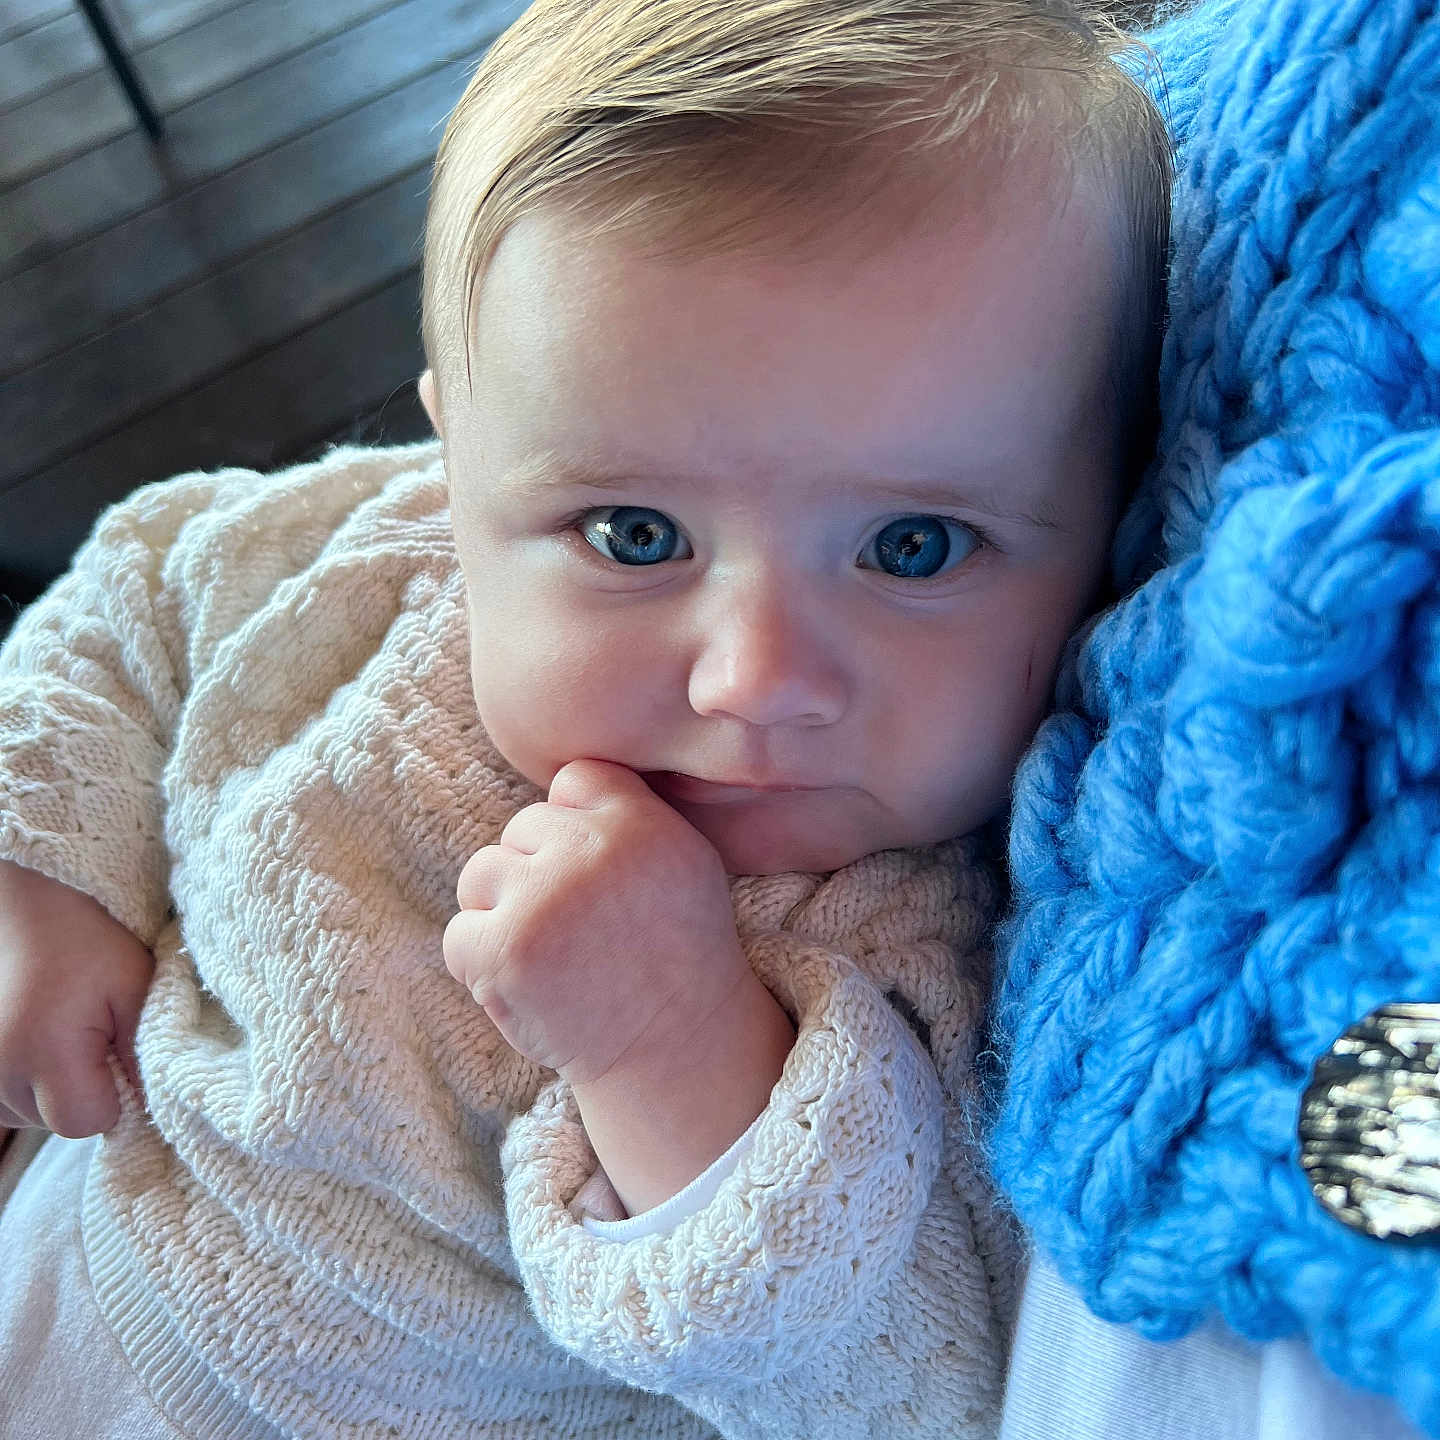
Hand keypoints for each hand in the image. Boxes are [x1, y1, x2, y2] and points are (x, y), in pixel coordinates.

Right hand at [0, 860, 153, 1135]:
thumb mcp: (136, 986)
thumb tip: (155, 1105)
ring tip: (62, 1025)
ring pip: (33, 1112)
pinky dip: (29, 1077)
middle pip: (58, 1120)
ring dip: (56, 1083)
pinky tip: (40, 1034)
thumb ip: (147, 1052)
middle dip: (86, 1086)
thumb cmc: (87, 938)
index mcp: (38, 1053)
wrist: (30, 905)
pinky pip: (9, 1099)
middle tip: (92, 1028)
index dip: (114, 1095)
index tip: (119, 1051)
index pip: (85, 1122)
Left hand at [444, 759, 752, 1084]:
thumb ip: (629, 812)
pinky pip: (460, 932)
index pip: (574, 780)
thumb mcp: (684, 860)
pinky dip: (482, 963)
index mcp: (640, 824)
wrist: (673, 1046)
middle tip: (578, 928)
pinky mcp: (504, 952)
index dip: (575, 825)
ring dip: (503, 912)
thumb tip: (558, 784)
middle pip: (523, 827)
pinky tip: (529, 984)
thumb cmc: (676, 951)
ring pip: (482, 873)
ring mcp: (543, 900)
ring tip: (551, 955)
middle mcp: (591, 852)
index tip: (596, 874)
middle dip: (539, 873)